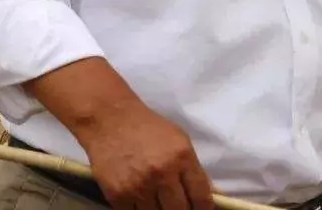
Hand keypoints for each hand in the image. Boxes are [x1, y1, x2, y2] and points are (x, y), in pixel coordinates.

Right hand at [76, 100, 214, 209]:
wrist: (110, 120)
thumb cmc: (149, 128)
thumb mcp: (179, 140)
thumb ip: (193, 168)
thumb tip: (210, 193)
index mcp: (182, 158)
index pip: (201, 195)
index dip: (204, 208)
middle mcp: (162, 174)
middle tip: (179, 206)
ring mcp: (139, 187)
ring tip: (160, 203)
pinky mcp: (118, 195)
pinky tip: (141, 202)